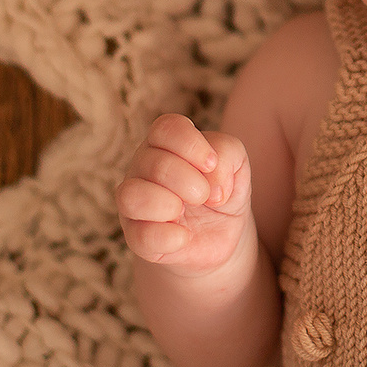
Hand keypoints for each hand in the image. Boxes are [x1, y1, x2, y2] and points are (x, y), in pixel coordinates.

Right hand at [115, 113, 252, 277]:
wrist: (220, 234)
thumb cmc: (221, 188)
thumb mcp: (236, 163)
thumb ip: (228, 153)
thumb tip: (211, 185)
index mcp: (164, 143)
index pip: (165, 128)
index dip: (191, 145)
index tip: (211, 164)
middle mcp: (142, 168)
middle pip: (154, 163)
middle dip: (190, 180)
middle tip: (204, 195)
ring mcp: (134, 204)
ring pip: (130, 196)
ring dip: (167, 204)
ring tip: (184, 211)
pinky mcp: (136, 238)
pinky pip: (140, 236)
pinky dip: (169, 237)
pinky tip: (185, 236)